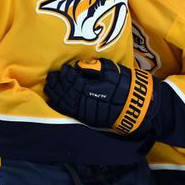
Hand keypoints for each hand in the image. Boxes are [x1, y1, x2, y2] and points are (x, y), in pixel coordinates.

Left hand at [44, 58, 158, 134]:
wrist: (134, 106)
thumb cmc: (124, 85)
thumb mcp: (111, 71)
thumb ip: (93, 67)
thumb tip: (78, 66)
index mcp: (89, 88)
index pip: (71, 80)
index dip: (66, 74)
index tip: (63, 68)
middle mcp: (83, 101)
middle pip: (65, 91)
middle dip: (57, 83)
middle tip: (52, 76)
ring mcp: (83, 111)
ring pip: (64, 102)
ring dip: (55, 93)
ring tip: (50, 86)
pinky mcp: (85, 118)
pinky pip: (67, 111)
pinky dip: (58, 105)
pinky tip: (53, 100)